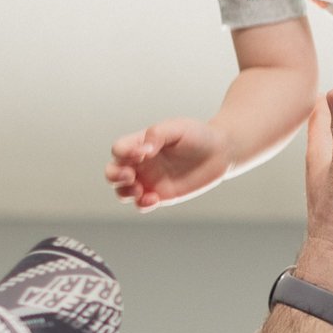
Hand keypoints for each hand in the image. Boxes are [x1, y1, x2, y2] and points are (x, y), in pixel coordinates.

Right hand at [106, 119, 233, 209]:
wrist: (220, 152)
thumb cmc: (197, 135)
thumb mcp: (177, 128)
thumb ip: (157, 135)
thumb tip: (143, 150)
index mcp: (140, 144)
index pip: (119, 149)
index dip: (124, 152)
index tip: (145, 151)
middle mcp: (141, 163)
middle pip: (112, 172)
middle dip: (114, 175)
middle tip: (131, 175)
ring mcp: (149, 181)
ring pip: (123, 191)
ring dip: (125, 192)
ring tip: (140, 189)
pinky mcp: (161, 195)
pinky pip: (142, 204)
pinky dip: (142, 204)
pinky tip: (154, 198)